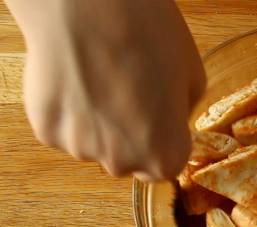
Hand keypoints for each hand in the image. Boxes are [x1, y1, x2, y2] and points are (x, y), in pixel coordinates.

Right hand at [7, 0, 204, 180]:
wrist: (89, 8)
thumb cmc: (148, 37)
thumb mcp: (193, 77)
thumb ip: (182, 112)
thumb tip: (171, 118)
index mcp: (165, 157)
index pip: (167, 165)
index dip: (163, 139)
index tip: (159, 116)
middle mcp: (123, 164)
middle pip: (129, 159)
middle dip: (131, 134)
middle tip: (128, 91)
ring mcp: (81, 149)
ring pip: (94, 144)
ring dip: (98, 122)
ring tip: (100, 79)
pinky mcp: (48, 131)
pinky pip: (64, 129)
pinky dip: (69, 111)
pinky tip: (76, 79)